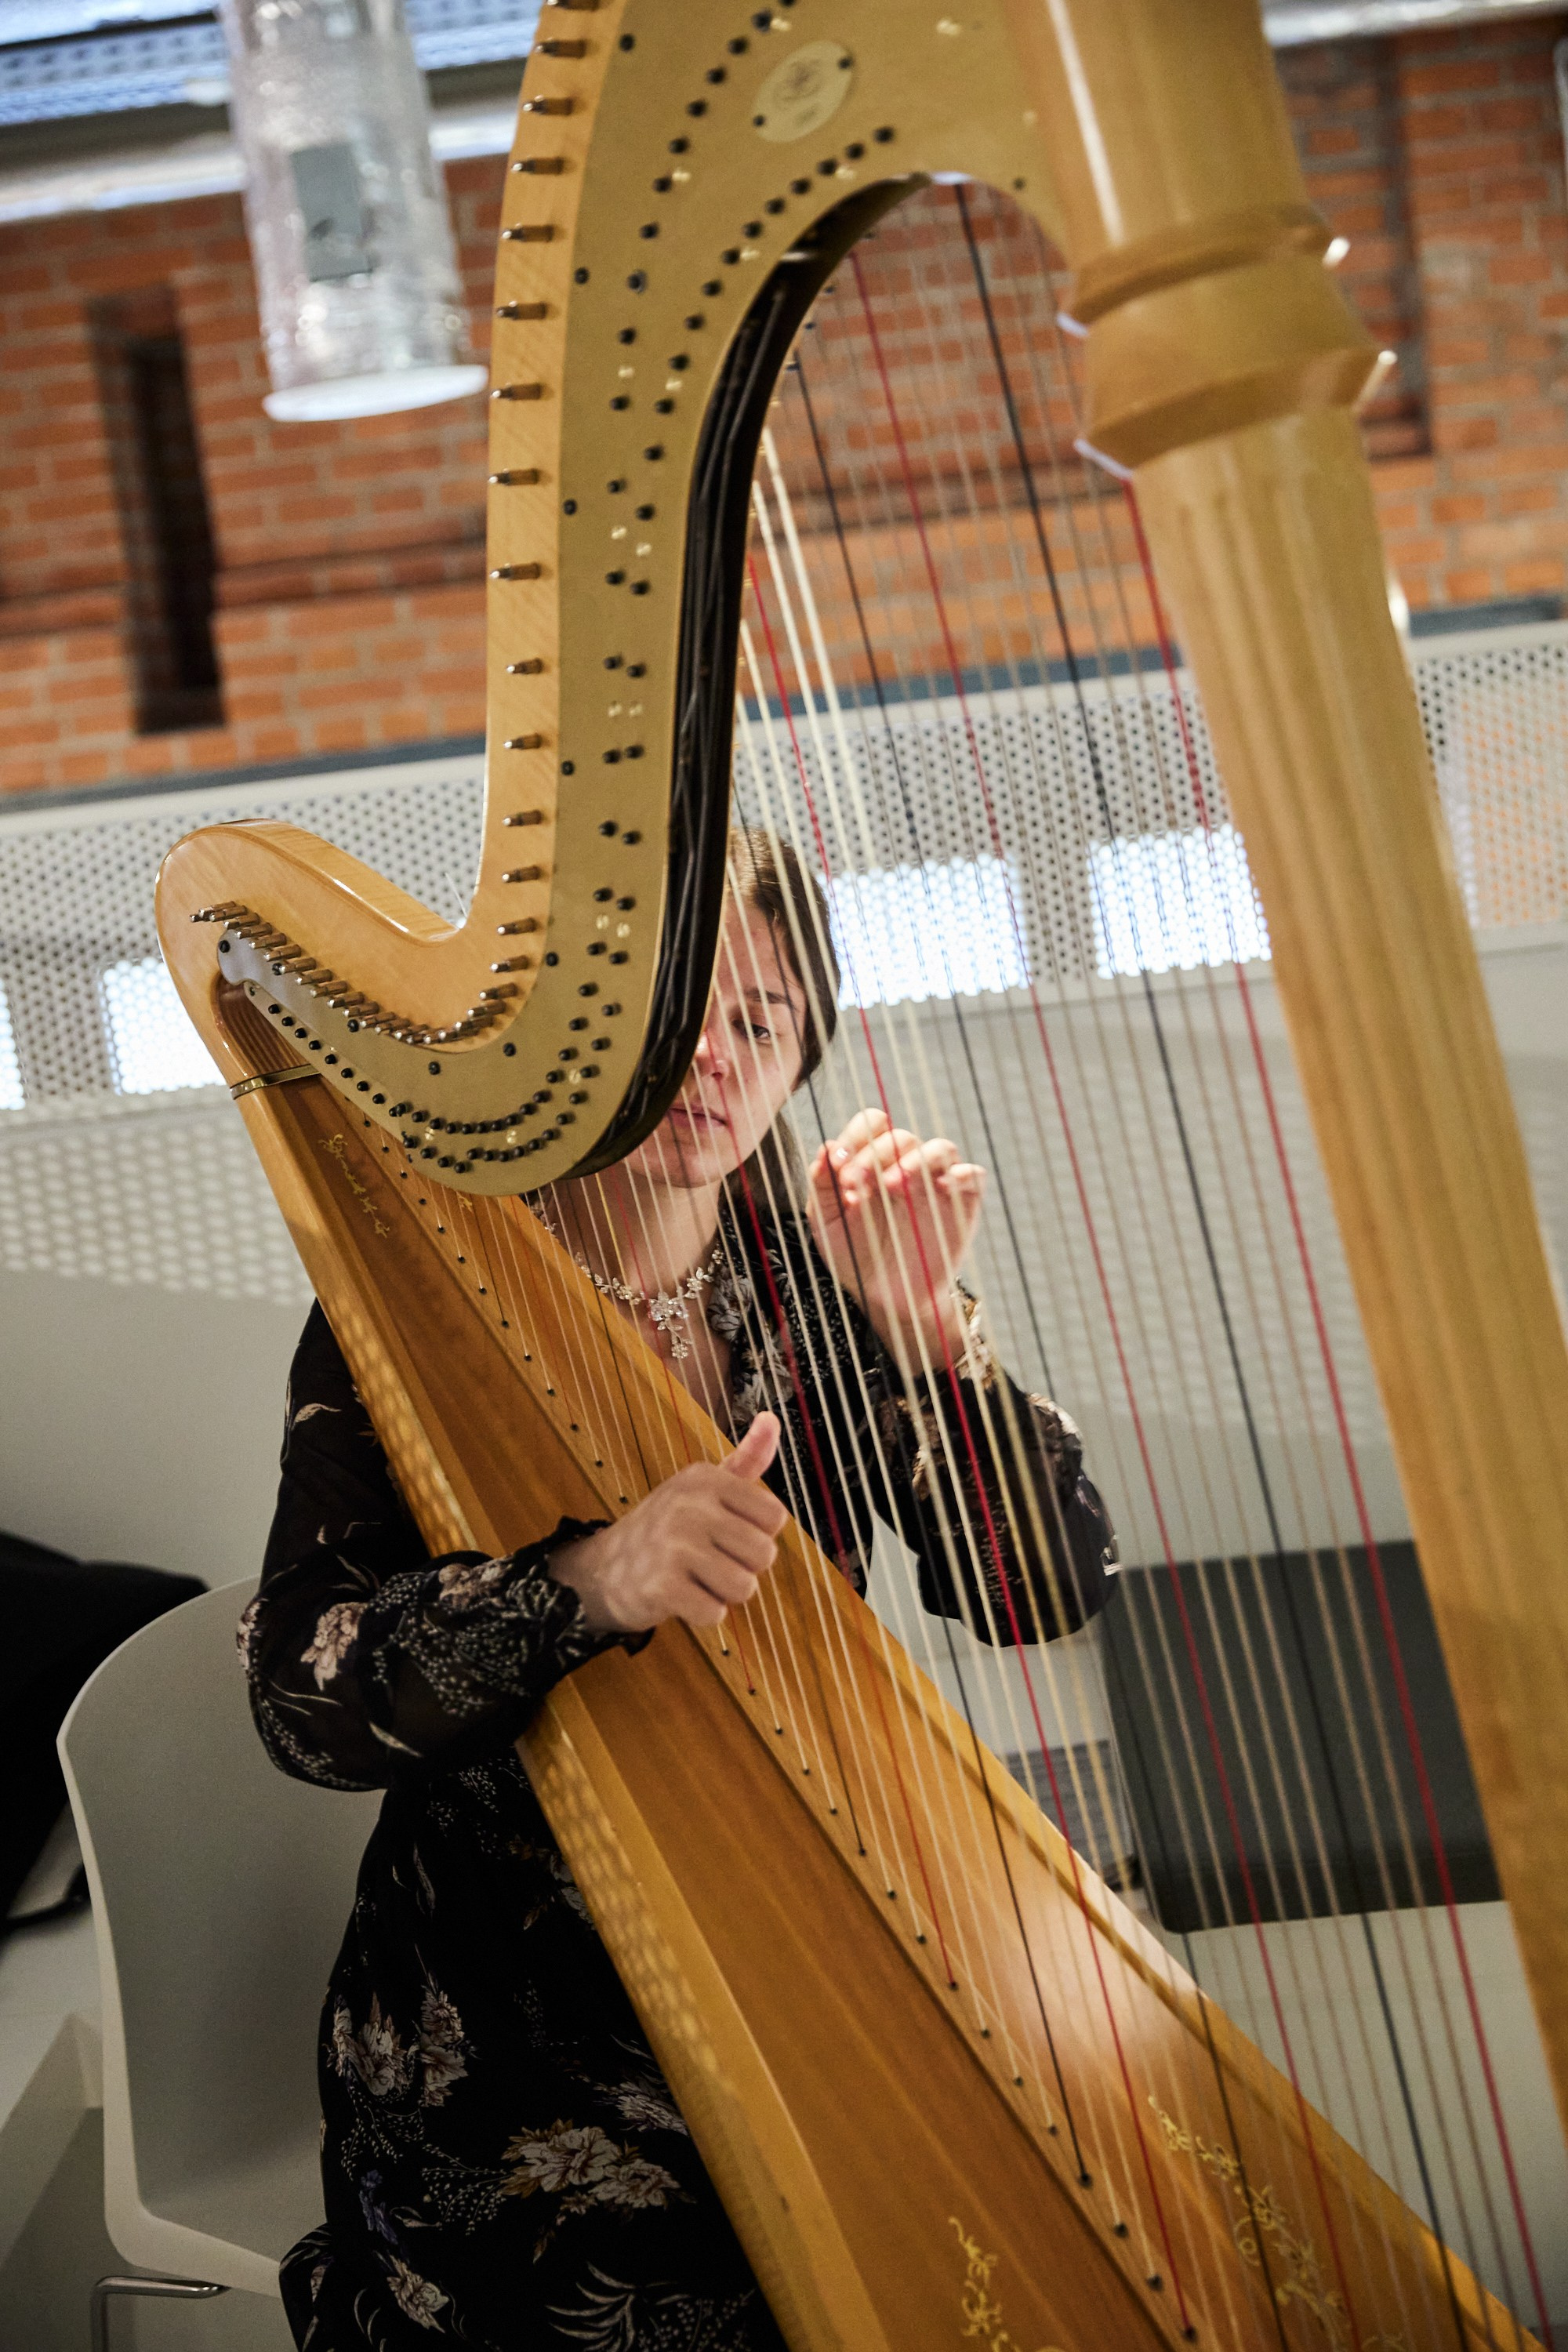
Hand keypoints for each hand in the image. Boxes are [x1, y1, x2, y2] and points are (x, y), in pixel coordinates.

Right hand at [548, 1412, 786, 1633]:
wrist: (604, 1568)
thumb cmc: (669, 1527)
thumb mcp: (704, 1486)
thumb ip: (745, 1459)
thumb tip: (772, 1418)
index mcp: (705, 1479)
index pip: (775, 1518)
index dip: (757, 1534)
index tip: (726, 1532)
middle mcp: (690, 1505)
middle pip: (764, 1555)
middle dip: (743, 1568)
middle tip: (709, 1560)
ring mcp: (674, 1545)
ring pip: (744, 1588)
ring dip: (724, 1593)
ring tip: (696, 1578)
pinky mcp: (661, 1586)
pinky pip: (716, 1613)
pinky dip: (703, 1613)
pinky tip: (682, 1597)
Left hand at [806, 1108, 985, 1369]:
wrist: (884, 1297)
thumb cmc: (854, 1253)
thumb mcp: (825, 1221)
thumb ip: (821, 1182)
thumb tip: (828, 1146)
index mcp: (874, 1161)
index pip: (872, 1123)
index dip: (856, 1137)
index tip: (840, 1169)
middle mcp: (907, 1166)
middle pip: (902, 1135)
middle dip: (876, 1156)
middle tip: (857, 1187)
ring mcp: (936, 1184)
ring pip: (941, 1148)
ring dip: (915, 1160)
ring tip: (893, 1186)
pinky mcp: (962, 1204)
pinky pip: (973, 1175)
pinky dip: (961, 1174)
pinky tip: (940, 1188)